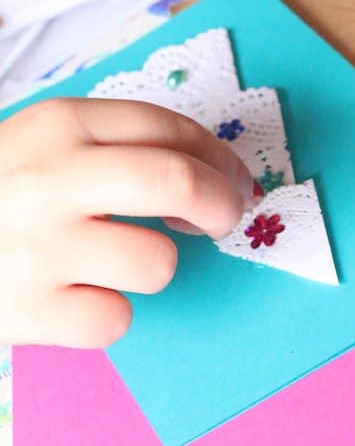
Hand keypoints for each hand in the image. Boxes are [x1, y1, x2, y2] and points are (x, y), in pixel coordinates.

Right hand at [0, 98, 258, 347]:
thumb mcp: (39, 146)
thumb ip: (112, 147)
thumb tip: (211, 171)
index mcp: (58, 125)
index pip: (170, 128)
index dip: (219, 157)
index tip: (234, 180)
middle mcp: (51, 179)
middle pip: (177, 182)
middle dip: (222, 204)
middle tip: (226, 220)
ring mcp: (38, 247)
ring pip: (156, 262)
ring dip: (152, 265)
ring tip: (113, 263)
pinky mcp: (28, 311)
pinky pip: (115, 320)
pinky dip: (106, 314)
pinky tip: (73, 299)